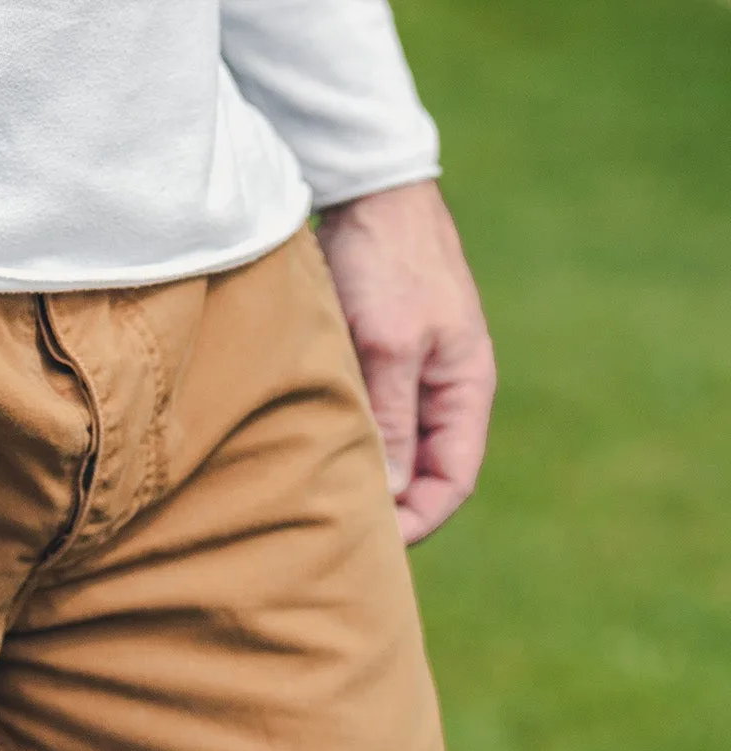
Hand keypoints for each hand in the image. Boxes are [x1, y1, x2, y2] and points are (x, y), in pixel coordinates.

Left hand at [316, 180, 496, 545]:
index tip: (372, 549)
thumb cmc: (387, 261)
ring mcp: (405, 380)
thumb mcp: (390, 344)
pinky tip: (296, 470)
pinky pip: (359, 426)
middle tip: (331, 544)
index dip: (417, 523)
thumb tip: (391, 493)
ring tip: (309, 516)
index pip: (453, 482)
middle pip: (419, 477)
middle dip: (385, 513)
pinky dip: (335, 451)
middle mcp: (440, 392)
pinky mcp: (370, 366)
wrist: (366, 190)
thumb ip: (392, 419)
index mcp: (465, 389)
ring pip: (386, 455)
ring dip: (355, 484)